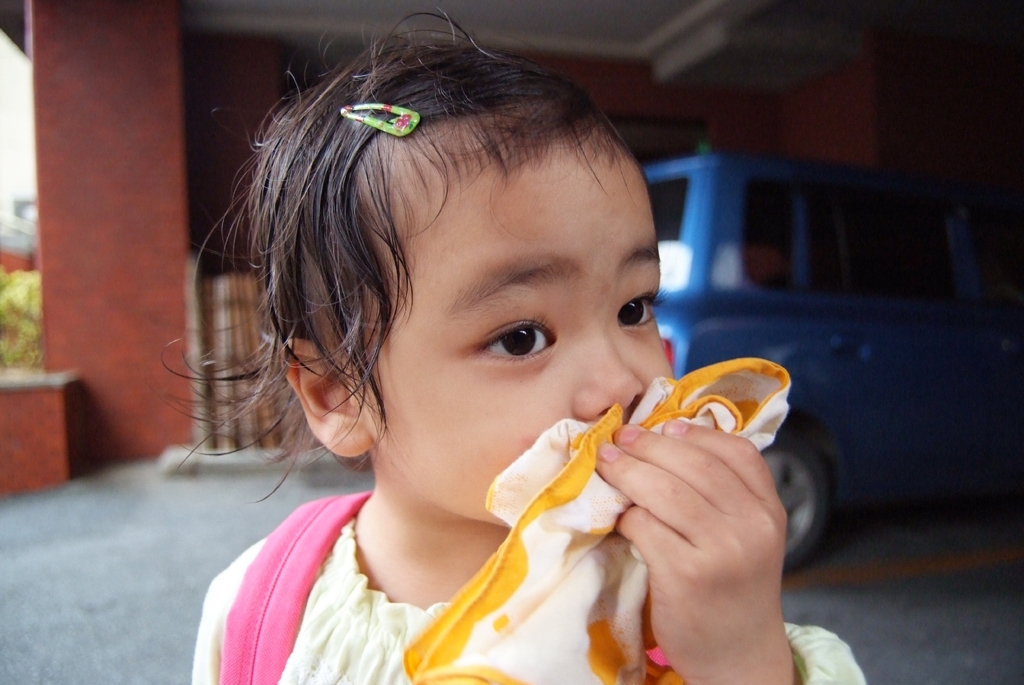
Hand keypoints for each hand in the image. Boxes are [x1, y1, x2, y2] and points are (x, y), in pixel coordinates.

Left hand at [595, 420, 795, 684]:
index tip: (663, 426)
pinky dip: (626, 515)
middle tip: (620, 439)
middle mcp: (752, 527)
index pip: (737, 451)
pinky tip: (619, 516)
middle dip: (649, 445)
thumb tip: (668, 439)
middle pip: (694, 464)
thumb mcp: (748, 537)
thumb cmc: (733, 589)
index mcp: (770, 511)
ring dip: (627, 471)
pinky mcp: (686, 575)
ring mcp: (721, 551)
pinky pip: (645, 526)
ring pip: (665, 490)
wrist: (738, 656)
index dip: (694, 433)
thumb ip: (724, 494)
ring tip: (607, 463)